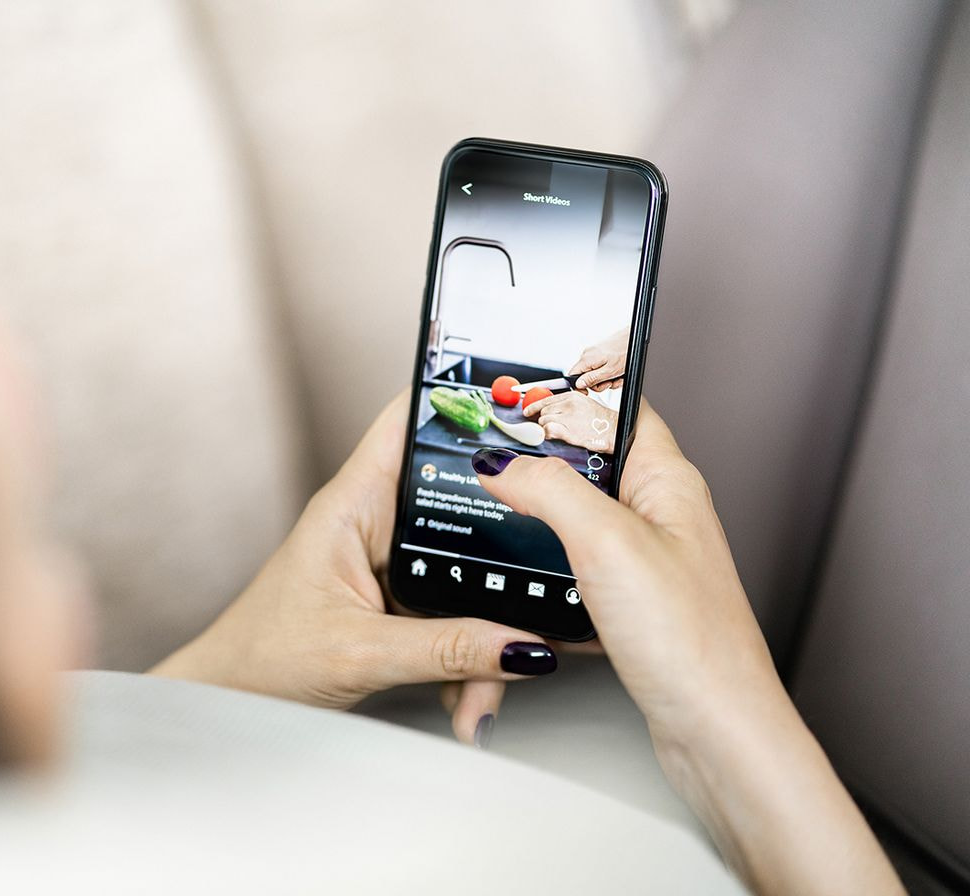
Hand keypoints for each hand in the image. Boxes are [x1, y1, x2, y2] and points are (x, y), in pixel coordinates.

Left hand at [151, 391, 557, 745]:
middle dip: (504, 562)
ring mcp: (392, 562)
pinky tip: (464, 697)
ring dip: (487, 637)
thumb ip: (446, 650)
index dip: (460, 397)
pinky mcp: (401, 600)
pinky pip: (458, 615)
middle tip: (535, 606)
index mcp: (354, 503)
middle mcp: (375, 522)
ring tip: (478, 698)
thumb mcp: (360, 653)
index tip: (519, 404)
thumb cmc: (263, 657)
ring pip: (470, 575)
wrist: (234, 703)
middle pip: (463, 508)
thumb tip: (523, 647)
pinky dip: (468, 660)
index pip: (409, 420)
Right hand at [471, 402, 900, 894]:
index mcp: (667, 480)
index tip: (519, 382)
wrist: (715, 733)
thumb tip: (501, 462)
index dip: (572, 386)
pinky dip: (540, 563)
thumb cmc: (692, 643)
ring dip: (535, 513)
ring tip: (494, 503)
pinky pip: (571, 564)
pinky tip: (516, 574)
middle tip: (488, 445)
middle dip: (538, 452)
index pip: (619, 404)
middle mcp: (658, 513)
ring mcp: (642, 560)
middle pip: (590, 459)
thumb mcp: (608, 543)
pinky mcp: (626, 603)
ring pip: (575, 515)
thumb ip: (550, 489)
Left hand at [523, 391, 617, 451]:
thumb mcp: (583, 403)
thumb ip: (566, 405)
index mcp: (571, 397)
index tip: (527, 412)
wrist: (613, 430)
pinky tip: (554, 435)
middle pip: (543, 412)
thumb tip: (550, 410)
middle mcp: (568, 405)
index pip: (545, 400)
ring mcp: (568, 418)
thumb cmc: (599, 419)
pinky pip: (547, 431)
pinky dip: (547, 434)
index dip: (533, 407)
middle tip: (551, 426)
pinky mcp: (568, 432)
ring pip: (543, 422)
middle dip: (544, 420)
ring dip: (546, 428)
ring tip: (558, 431)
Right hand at [567, 327, 628, 391]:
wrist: (633, 339)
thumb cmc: (625, 351)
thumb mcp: (609, 371)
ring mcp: (594, 353)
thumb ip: (592, 379)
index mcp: (587, 359)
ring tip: (617, 376)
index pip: (572, 376)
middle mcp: (588, 354)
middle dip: (599, 383)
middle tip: (610, 382)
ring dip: (607, 378)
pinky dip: (610, 371)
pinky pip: (601, 367)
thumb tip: (579, 384)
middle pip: (585, 376)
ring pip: (595, 373)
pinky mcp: (601, 352)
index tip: (588, 392)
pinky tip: (618, 371)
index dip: (579, 387)